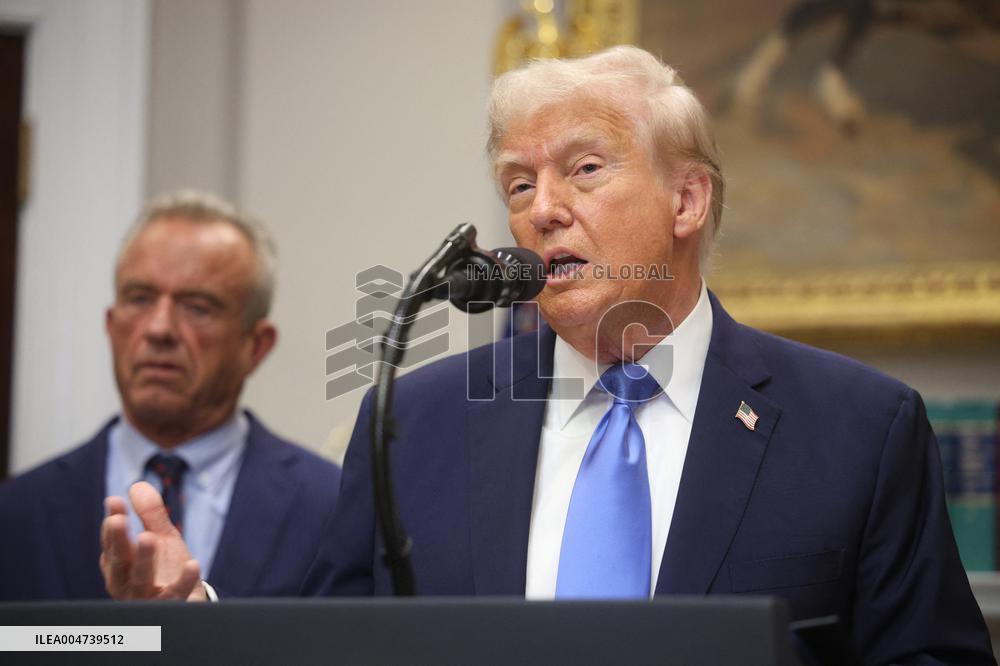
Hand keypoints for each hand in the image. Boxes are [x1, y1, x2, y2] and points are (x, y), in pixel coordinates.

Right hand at [100, 481, 207, 600]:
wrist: (187, 599)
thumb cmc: (166, 569)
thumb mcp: (161, 538)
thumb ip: (151, 515)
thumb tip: (138, 485)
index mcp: (120, 565)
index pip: (112, 543)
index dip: (112, 524)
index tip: (113, 501)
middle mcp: (127, 583)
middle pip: (119, 562)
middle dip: (117, 541)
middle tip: (118, 520)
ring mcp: (147, 596)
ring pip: (141, 580)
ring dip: (143, 559)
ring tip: (148, 537)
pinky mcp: (171, 605)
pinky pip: (176, 594)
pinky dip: (183, 581)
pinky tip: (193, 564)